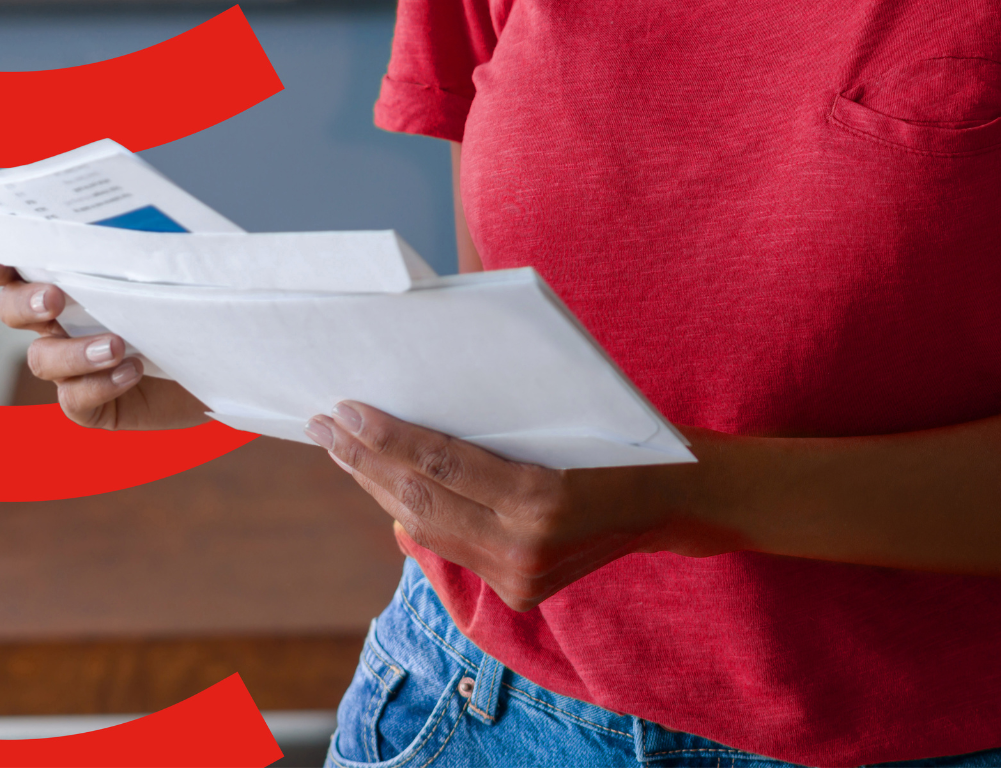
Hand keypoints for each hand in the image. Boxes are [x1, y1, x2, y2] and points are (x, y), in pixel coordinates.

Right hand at [0, 250, 209, 431]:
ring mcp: (73, 366)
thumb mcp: (175, 261)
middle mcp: (61, 321)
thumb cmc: (197, 297)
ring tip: (115, 345)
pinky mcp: (94, 404)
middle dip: (24, 303)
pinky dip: (99, 384)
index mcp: (71, 278)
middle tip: (54, 299)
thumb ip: (150, 240)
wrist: (230, 354)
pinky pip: (76, 400)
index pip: (17, 265)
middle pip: (13, 311)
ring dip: (73, 352)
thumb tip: (143, 216)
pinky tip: (132, 370)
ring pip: (43, 359)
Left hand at [308, 400, 734, 609]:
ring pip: (427, 530)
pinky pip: (450, 546)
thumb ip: (498, 424)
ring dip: (380, 487)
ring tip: (342, 448)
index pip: (443, 463)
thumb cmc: (624, 434)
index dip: (388, 437)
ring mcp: (521, 577)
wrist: (676, 500)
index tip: (346, 408)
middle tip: (324, 423)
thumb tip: (416, 409)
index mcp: (543, 497)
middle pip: (421, 501)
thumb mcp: (568, 412)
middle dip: (365, 462)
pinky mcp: (520, 592)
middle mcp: (526, 548)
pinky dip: (414, 511)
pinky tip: (386, 483)